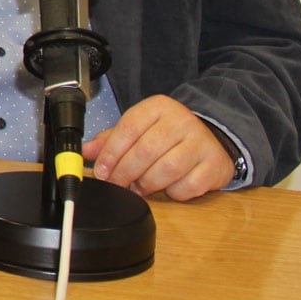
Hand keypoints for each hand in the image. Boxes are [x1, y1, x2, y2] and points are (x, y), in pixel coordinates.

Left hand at [82, 95, 236, 200]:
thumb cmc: (169, 135)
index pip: (128, 129)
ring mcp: (201, 143)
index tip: (101, 171)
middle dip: (125, 173)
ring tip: (139, 188)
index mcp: (159, 107)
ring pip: (166, 170)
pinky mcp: (215, 165)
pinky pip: (188, 186)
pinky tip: (168, 188)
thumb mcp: (140, 129)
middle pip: (145, 151)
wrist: (213, 139)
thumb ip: (112, 139)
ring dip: (147, 184)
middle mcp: (182, 121)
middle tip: (116, 184)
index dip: (110, 153)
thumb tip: (85, 151)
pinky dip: (173, 192)